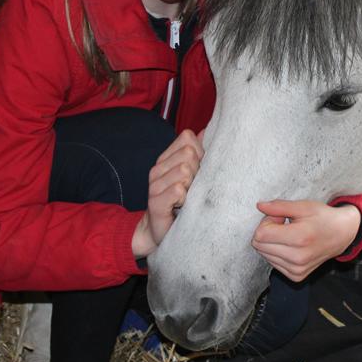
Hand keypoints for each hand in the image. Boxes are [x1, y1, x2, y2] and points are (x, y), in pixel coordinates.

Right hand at [131, 129, 203, 258]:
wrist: (160, 232)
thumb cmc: (180, 203)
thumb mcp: (192, 175)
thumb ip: (198, 153)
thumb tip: (207, 130)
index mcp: (166, 159)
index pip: (188, 139)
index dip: (200, 153)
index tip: (198, 171)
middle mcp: (158, 169)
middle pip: (189, 153)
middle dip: (197, 171)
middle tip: (192, 188)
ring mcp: (154, 184)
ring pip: (185, 171)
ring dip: (191, 187)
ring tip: (186, 198)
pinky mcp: (155, 201)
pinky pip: (178, 190)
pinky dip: (184, 199)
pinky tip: (180, 206)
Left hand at [251, 200, 361, 281]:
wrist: (341, 234)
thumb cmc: (322, 217)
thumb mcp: (303, 206)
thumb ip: (279, 206)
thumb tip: (259, 206)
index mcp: (300, 238)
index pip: (260, 234)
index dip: (266, 221)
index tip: (280, 217)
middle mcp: (298, 258)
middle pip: (259, 245)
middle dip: (267, 231)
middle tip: (284, 224)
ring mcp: (297, 270)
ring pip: (263, 254)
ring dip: (272, 242)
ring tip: (289, 234)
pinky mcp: (296, 276)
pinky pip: (272, 263)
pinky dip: (277, 252)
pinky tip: (291, 245)